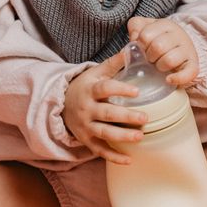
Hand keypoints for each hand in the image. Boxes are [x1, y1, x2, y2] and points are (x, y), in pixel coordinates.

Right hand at [63, 51, 149, 165]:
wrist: (61, 104)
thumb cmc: (85, 86)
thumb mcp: (95, 72)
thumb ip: (114, 63)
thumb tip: (132, 47)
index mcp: (90, 90)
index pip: (105, 89)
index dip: (120, 89)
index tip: (137, 91)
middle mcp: (86, 109)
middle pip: (106, 113)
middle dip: (126, 117)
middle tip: (145, 118)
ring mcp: (85, 126)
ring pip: (104, 132)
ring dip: (122, 136)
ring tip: (140, 137)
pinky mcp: (86, 140)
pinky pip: (100, 150)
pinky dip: (113, 157)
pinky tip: (129, 159)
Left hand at [127, 16, 198, 86]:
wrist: (181, 48)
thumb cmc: (159, 39)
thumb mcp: (146, 27)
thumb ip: (136, 27)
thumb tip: (133, 41)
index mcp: (165, 24)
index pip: (145, 35)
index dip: (140, 46)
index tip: (143, 49)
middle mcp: (179, 35)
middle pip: (157, 47)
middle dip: (150, 56)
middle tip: (151, 58)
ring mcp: (188, 50)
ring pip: (169, 60)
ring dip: (160, 66)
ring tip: (159, 66)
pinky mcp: (193, 65)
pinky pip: (188, 73)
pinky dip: (177, 78)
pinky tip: (168, 79)